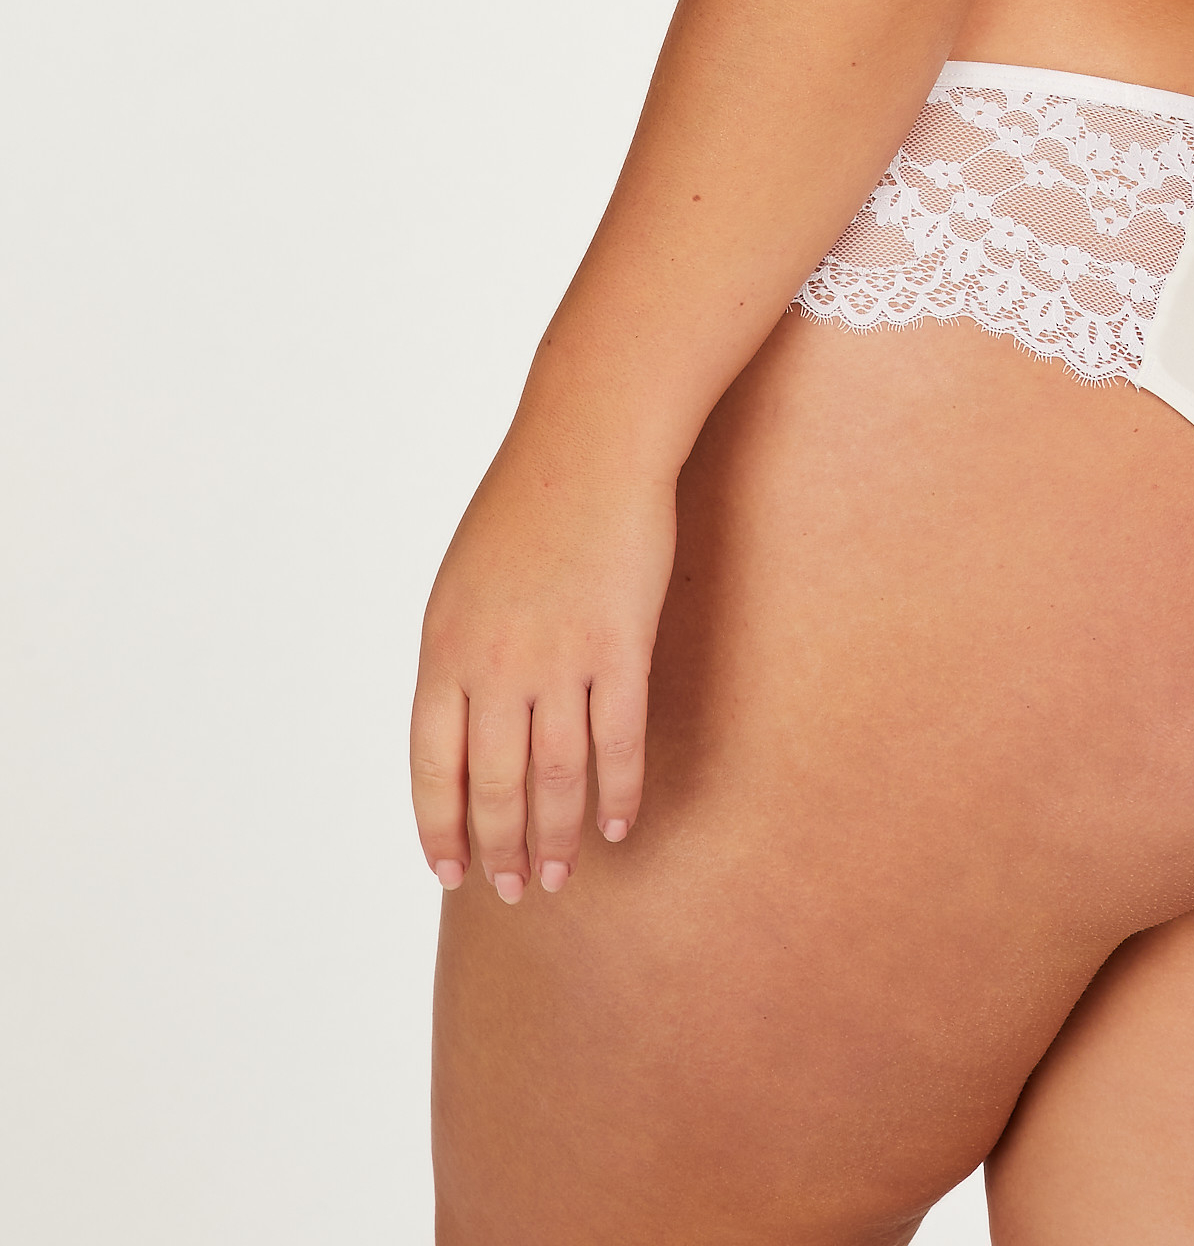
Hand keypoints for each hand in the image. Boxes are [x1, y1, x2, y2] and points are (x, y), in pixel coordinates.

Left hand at [410, 424, 678, 902]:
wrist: (590, 443)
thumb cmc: (527, 505)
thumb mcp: (462, 583)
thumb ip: (457, 657)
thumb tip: (462, 728)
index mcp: (445, 650)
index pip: (433, 767)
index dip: (441, 827)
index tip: (450, 872)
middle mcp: (495, 664)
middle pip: (495, 784)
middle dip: (500, 848)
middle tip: (514, 890)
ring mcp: (560, 656)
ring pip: (555, 775)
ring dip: (556, 835)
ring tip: (558, 873)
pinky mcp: (621, 644)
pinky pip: (617, 739)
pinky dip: (617, 791)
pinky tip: (617, 823)